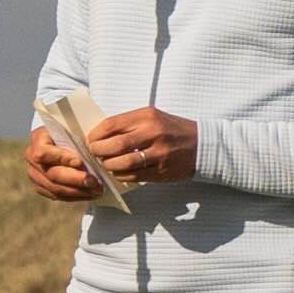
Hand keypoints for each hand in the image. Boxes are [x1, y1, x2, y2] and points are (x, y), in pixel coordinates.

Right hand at [25, 120, 106, 202]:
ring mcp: (34, 174)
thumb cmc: (70, 132)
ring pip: (54, 188)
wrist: (59, 139)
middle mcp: (31, 157)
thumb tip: (89, 155)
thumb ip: (77, 140)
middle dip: (75, 179)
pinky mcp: (40, 186)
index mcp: (38, 138)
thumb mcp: (72, 130)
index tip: (80, 161)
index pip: (43, 152)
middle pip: (52, 174)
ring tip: (96, 190)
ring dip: (78, 191)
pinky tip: (89, 194)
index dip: (61, 158)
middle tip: (94, 182)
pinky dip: (74, 196)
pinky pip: (56, 195)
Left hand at [51, 107, 194, 193]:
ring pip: (122, 163)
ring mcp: (158, 154)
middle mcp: (153, 133)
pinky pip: (133, 175)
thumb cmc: (172, 129)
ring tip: (106, 164)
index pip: (111, 125)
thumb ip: (129, 124)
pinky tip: (120, 172)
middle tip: (94, 154)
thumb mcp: (153, 117)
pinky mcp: (161, 170)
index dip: (95, 134)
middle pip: (114, 145)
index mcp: (148, 117)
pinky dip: (121, 175)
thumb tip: (100, 135)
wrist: (203, 144)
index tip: (90, 140)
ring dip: (108, 166)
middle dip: (98, 152)